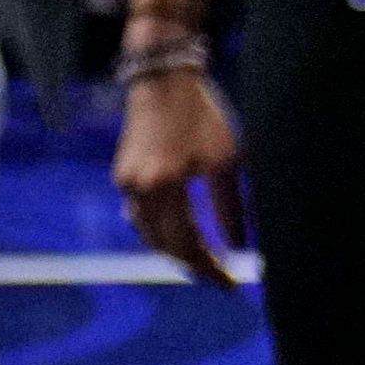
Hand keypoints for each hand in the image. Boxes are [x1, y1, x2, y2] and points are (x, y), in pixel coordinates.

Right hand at [115, 61, 248, 285]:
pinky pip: (138, 217)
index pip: (188, 243)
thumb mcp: (226, 161)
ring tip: (204, 263)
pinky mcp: (123, 174)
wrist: (162, 79)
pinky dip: (159, 233)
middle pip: (163, 245)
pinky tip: (180, 237)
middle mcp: (138, 187)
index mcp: (166, 183)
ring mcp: (126, 181)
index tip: (233, 285)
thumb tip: (241, 248)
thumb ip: (232, 207)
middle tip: (221, 279)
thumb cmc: (201, 115)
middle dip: (192, 265)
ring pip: (146, 234)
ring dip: (174, 252)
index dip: (211, 268)